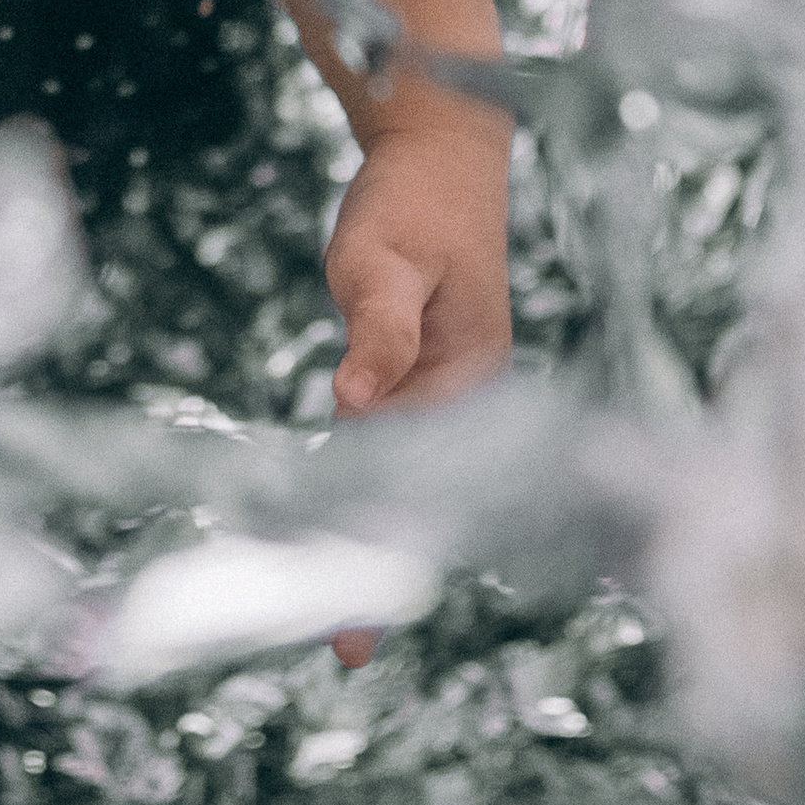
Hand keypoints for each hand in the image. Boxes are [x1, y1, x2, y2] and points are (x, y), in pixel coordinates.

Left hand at [323, 100, 511, 666]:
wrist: (437, 154)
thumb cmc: (415, 203)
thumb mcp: (386, 257)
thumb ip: (376, 329)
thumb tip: (355, 403)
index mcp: (470, 377)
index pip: (426, 478)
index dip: (395, 546)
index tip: (368, 619)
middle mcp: (464, 394)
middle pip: (422, 493)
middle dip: (385, 565)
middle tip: (346, 650)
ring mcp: (442, 388)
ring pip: (402, 475)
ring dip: (371, 533)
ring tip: (334, 614)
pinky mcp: (413, 375)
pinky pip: (386, 442)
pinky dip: (362, 484)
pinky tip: (336, 526)